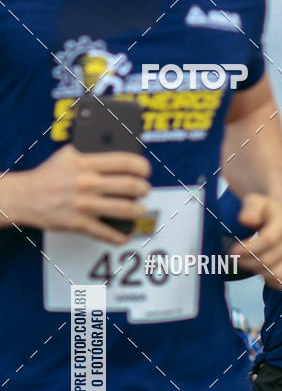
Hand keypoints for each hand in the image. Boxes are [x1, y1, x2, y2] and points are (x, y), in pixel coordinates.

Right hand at [18, 144, 151, 243]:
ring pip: (124, 210)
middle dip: (143, 189)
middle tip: (145, 190)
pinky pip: (107, 234)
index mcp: (86, 163)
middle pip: (129, 186)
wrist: (26, 197)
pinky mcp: (80, 224)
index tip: (146, 171)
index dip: (142, 167)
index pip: (124, 162)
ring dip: (139, 211)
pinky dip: (120, 237)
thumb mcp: (68, 155)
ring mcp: (85, 205)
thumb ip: (91, 153)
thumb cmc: (49, 175)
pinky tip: (126, 235)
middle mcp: (87, 183)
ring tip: (140, 209)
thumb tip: (117, 153)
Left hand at [234, 194, 281, 289]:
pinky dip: (267, 280)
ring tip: (247, 263)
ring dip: (257, 272)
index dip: (248, 249)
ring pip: (275, 275)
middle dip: (248, 262)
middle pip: (269, 260)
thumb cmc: (265, 211)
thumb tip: (246, 219)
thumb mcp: (255, 201)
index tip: (232, 251)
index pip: (268, 240)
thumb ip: (250, 207)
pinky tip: (260, 269)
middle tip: (235, 258)